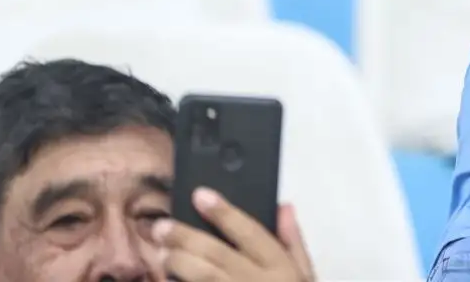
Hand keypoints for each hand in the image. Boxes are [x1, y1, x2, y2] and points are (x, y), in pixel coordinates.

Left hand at [154, 187, 315, 281]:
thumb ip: (294, 243)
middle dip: (187, 237)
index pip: (251, 233)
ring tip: (163, 253)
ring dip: (180, 263)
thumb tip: (284, 206)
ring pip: (204, 277)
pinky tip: (168, 281)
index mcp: (281, 269)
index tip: (201, 195)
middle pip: (219, 255)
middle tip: (162, 227)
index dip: (225, 212)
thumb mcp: (307, 277)